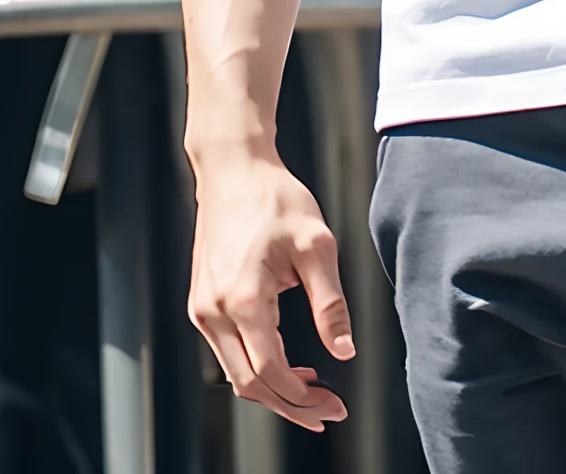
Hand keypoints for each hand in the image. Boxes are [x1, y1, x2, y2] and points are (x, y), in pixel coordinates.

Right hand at [188, 150, 352, 429]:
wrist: (234, 171)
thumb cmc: (277, 199)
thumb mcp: (317, 244)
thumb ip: (330, 303)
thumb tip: (344, 351)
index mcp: (242, 299)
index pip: (269, 371)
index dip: (303, 397)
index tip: (334, 404)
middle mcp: (213, 312)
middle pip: (248, 384)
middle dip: (290, 405)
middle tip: (327, 412)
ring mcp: (202, 310)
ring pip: (235, 373)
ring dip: (273, 390)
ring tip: (315, 392)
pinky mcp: (202, 304)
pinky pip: (228, 352)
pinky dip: (257, 366)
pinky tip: (289, 363)